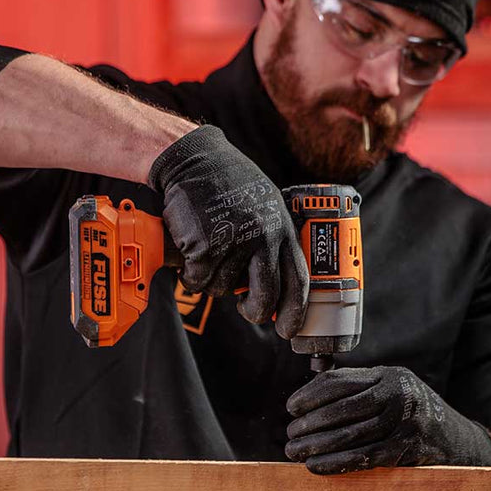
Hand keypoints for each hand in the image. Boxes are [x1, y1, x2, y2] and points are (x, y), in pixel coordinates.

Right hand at [148, 125, 308, 337]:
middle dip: (254, 311)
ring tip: (211, 249)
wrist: (195, 160)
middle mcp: (263, 236)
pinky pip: (198, 280)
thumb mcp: (266, 207)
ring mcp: (235, 241)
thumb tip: (279, 288)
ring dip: (213, 279)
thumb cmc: (230, 185)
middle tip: (246, 309)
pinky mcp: (205, 245)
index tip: (289, 330)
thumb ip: (274, 241)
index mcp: (282, 229)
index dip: (295, 312)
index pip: (298, 280)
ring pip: (224, 288)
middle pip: (266, 296)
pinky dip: (192, 273)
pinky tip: (193, 247)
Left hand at [284, 366, 490, 473]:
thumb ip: (357, 387)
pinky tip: (316, 466)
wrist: (454, 438)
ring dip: (317, 446)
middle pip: (342, 409)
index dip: (310, 395)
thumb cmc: (410, 410)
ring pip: (350, 435)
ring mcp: (404, 423)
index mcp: (388, 375)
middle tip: (290, 433)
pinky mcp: (405, 449)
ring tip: (295, 451)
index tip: (291, 407)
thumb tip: (309, 395)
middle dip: (310, 423)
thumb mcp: (390, 388)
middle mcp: (398, 395)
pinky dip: (336, 463)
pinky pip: (363, 457)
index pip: (340, 381)